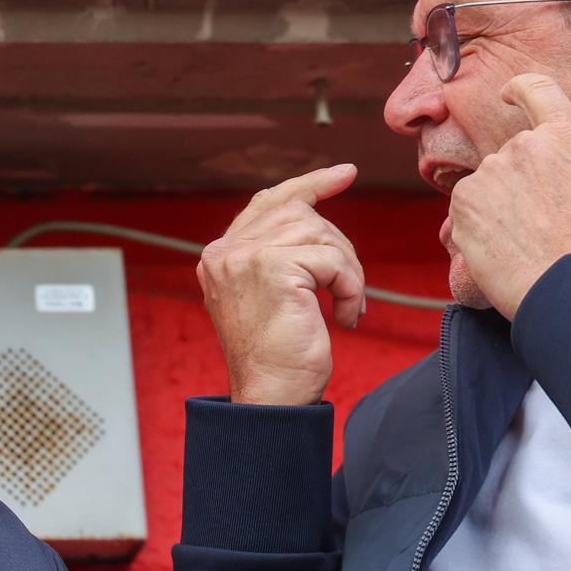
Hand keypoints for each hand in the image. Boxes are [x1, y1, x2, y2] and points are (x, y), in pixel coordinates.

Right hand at [197, 165, 366, 405]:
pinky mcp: (271, 269)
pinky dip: (349, 286)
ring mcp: (244, 257)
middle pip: (302, 214)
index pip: (268, 202)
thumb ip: (280, 257)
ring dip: (347, 271)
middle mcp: (224, 252)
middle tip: (350, 290)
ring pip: (321, 234)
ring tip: (347, 307)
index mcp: (220, 257)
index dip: (310, 185)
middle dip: (338, 247)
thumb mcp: (272, 297)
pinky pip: (332, 259)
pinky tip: (344, 317)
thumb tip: (316, 220)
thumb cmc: (278, 358)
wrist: (271, 397)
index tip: (346, 173)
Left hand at [448, 74, 570, 317]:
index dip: (521, 89)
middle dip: (523, 182)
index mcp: (565, 138)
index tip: (510, 94)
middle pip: (515, 155)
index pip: (538, 89)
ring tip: (524, 241)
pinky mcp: (464, 200)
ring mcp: (490, 171)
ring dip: (501, 205)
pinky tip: (501, 247)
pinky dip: (478, 224)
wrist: (565, 287)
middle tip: (541, 222)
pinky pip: (468, 207)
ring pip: (490, 184)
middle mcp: (523, 146)